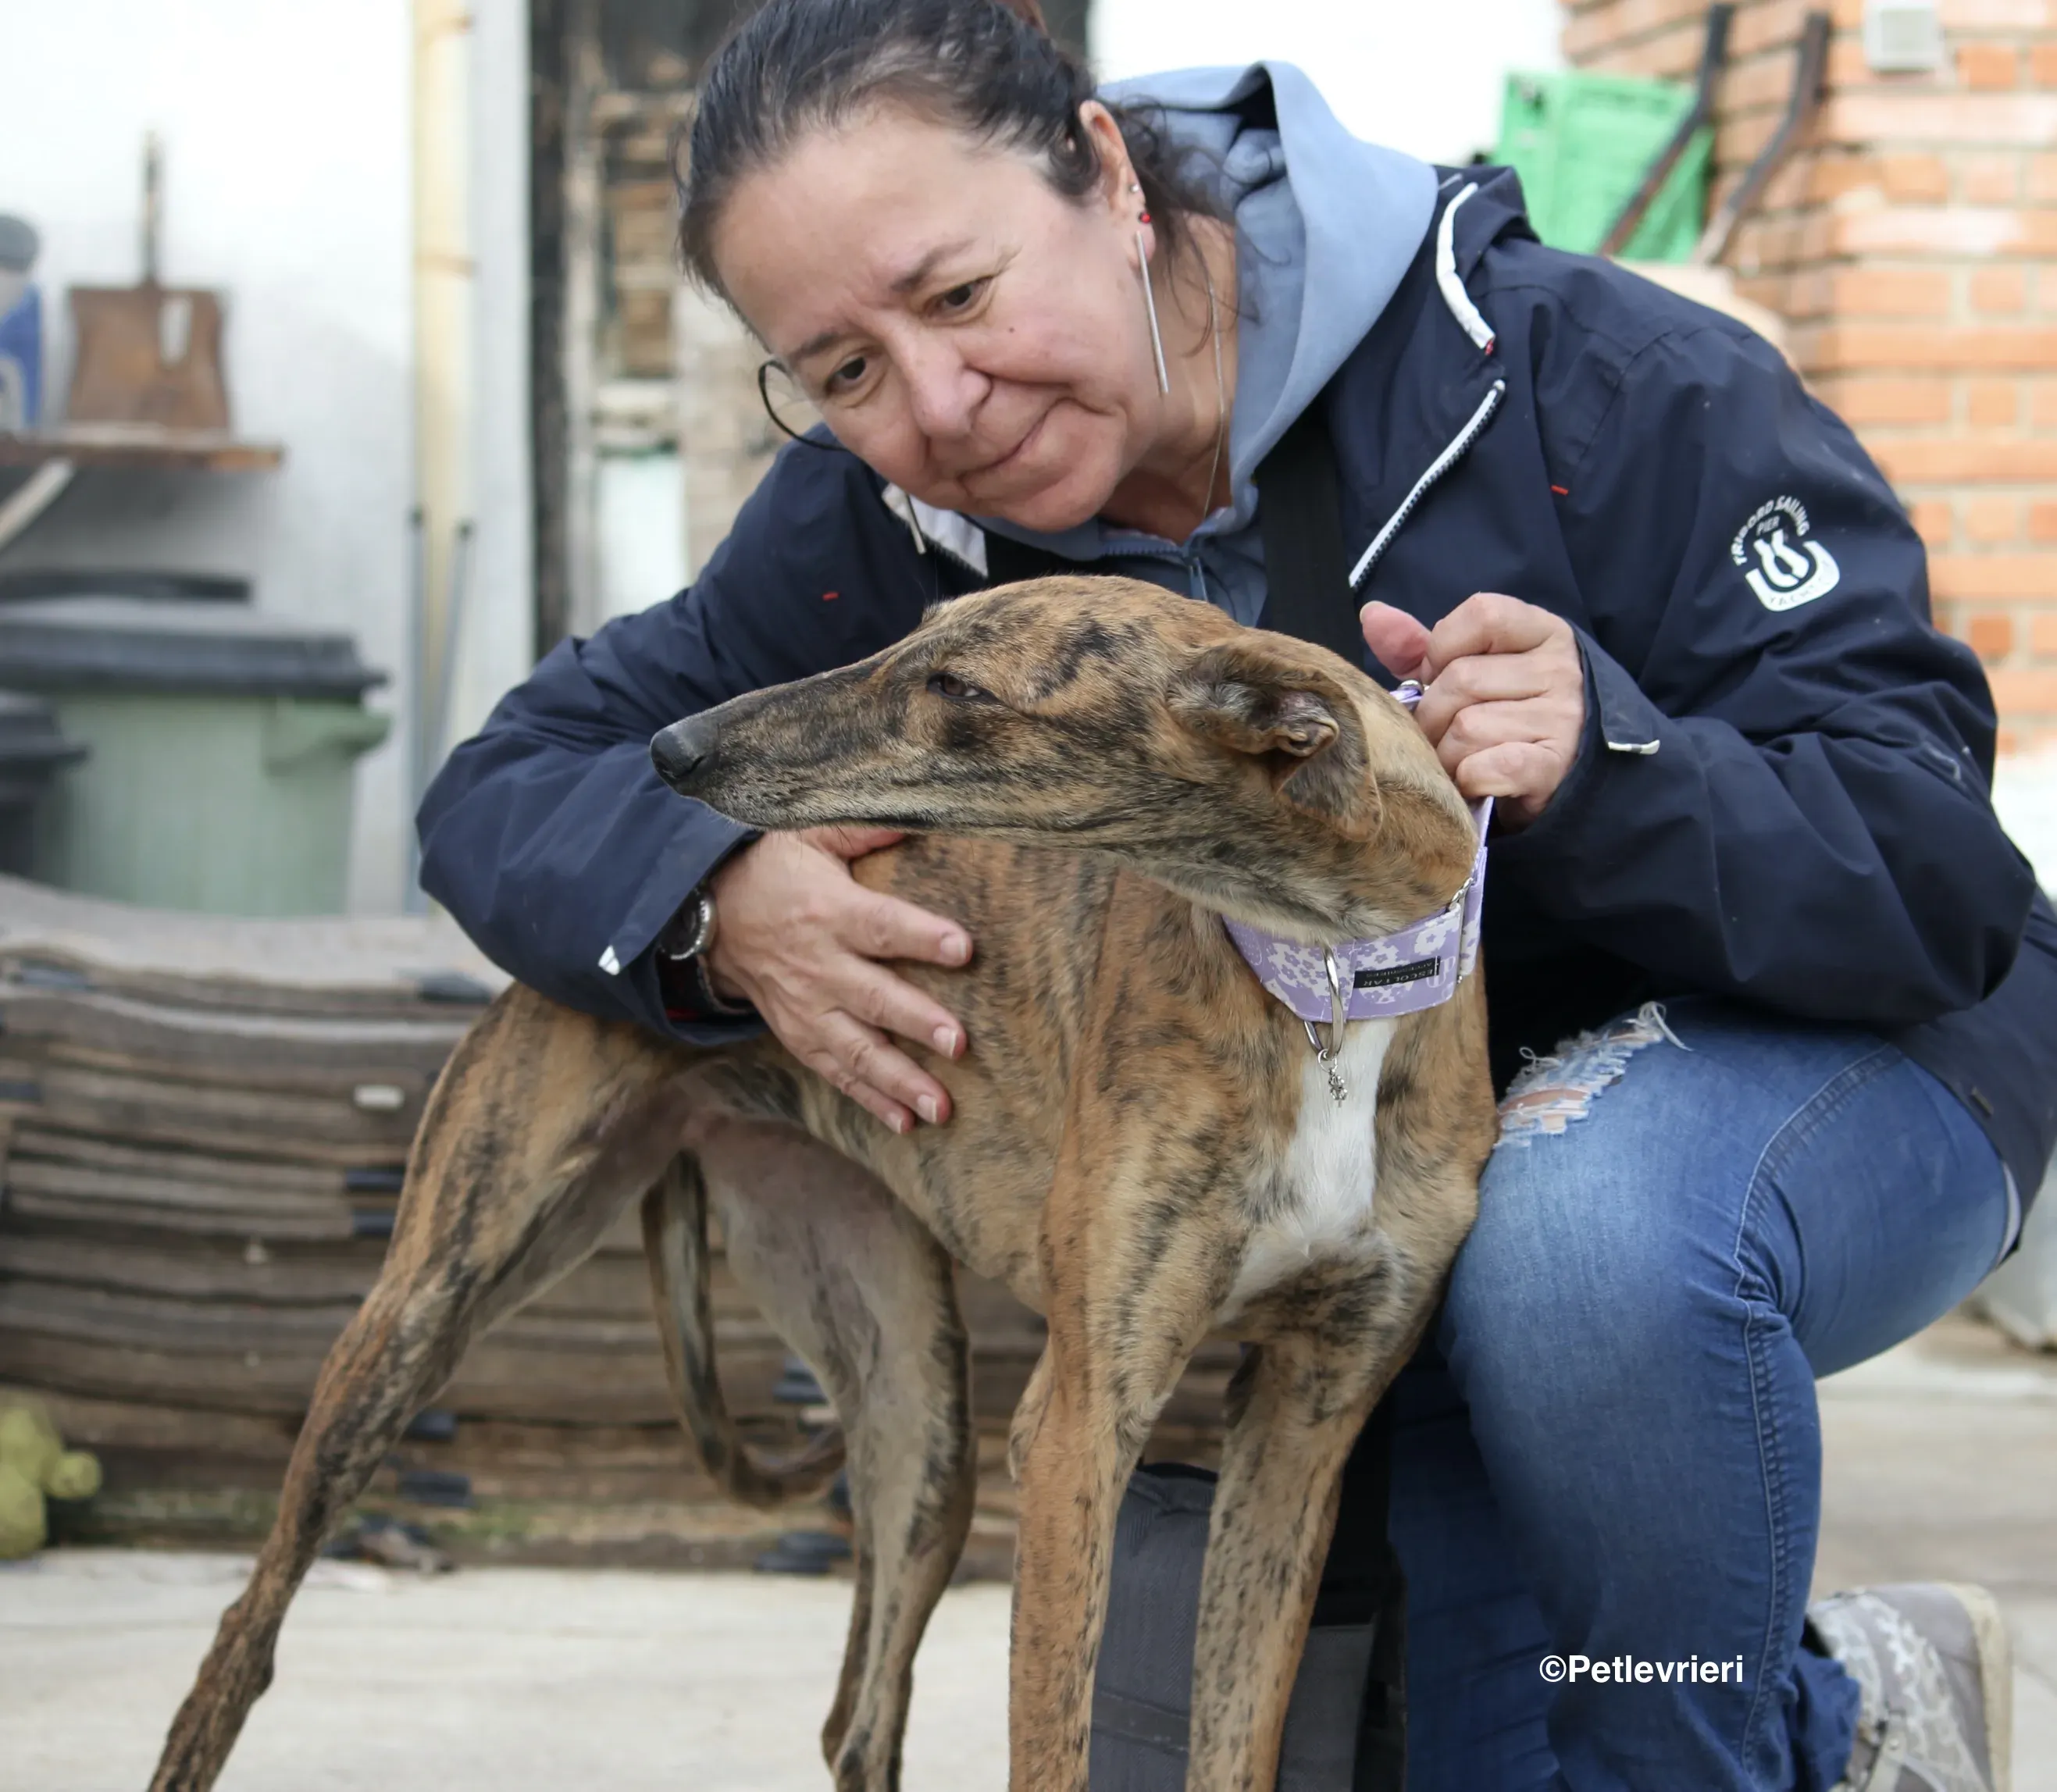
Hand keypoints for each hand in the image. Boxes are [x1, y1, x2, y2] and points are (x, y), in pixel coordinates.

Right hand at [705, 826, 970, 1133]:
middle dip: (917, 1023)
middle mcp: (819, 965)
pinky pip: (836, 1073)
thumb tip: (917, 819)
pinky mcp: (799, 1035)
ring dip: (900, 1081)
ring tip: (941, 1107)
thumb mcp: (808, 835)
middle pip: (875, 998)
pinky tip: (907, 1124)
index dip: (924, 937)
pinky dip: (869, 1101)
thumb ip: (863, 831)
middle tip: (960, 1044)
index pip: (883, 926)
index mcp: (828, 911)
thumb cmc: (773, 870)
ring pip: (858, 1050)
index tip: (965, 949)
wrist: (709, 916)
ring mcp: (807, 1007)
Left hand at [1359, 593, 1584, 827]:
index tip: (1439, 676)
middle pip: (1463, 679)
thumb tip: (1372, 615)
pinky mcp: (1553, 767)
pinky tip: (1474, 781)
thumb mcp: (1465, 668)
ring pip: (1467, 729)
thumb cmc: (1502, 713)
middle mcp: (1560, 669)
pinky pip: (1485, 768)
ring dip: (1447, 754)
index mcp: (1542, 632)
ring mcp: (1563, 719)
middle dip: (1433, 714)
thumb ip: (1419, 645)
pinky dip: (1466, 779)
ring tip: (1457, 760)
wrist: (1558, 774)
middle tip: (1440, 732)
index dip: (1442, 649)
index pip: (1481, 615)